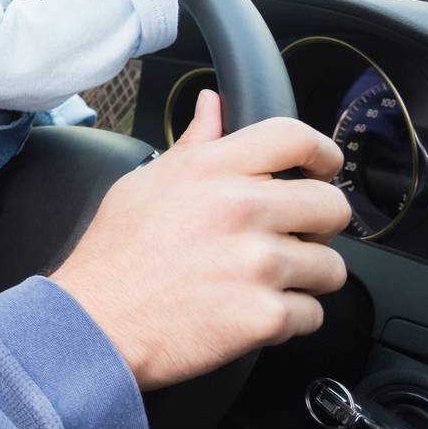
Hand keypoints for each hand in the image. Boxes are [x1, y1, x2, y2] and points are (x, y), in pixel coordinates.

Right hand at [49, 89, 350, 389]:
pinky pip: (312, 315)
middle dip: (318, 226)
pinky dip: (287, 320)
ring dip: (304, 278)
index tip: (323, 168)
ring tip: (261, 282)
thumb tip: (213, 105)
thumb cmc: (114, 255)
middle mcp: (240, 209)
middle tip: (289, 238)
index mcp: (211, 170)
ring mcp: (257, 263)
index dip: (322, 153)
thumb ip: (193, 144)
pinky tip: (248, 312)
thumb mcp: (145, 182)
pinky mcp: (265, 315)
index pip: (295, 137)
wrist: (95, 323)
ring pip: (331, 267)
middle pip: (332, 205)